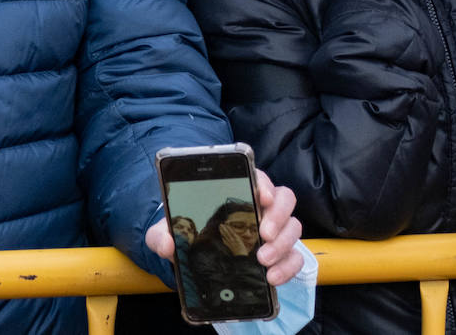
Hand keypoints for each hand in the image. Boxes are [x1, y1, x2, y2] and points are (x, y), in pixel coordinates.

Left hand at [145, 170, 303, 284]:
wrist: (192, 256)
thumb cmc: (186, 234)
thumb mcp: (167, 231)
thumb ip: (161, 235)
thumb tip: (168, 245)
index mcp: (240, 192)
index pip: (259, 178)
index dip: (264, 184)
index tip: (261, 197)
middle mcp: (262, 208)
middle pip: (284, 199)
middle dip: (278, 216)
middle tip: (264, 235)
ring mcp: (274, 231)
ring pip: (293, 227)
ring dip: (283, 244)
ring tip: (263, 261)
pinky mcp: (278, 255)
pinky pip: (294, 257)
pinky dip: (288, 267)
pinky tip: (273, 277)